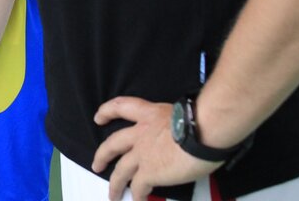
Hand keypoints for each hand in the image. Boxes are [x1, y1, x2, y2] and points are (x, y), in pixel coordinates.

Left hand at [92, 97, 220, 200]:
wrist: (202, 130)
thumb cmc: (201, 118)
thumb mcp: (181, 115)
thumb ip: (173, 125)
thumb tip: (182, 135)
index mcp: (150, 114)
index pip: (122, 107)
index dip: (107, 112)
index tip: (98, 117)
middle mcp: (141, 132)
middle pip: (113, 144)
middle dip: (102, 155)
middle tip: (96, 165)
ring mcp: (142, 153)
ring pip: (120, 170)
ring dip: (115, 184)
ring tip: (112, 195)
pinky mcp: (149, 172)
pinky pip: (138, 187)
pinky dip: (137, 196)